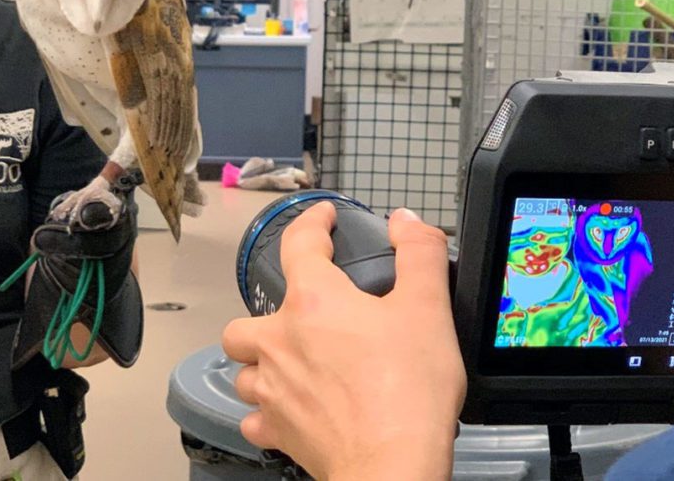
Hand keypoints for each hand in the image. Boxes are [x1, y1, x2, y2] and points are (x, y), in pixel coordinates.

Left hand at [222, 203, 465, 480]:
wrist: (392, 465)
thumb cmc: (408, 391)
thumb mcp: (429, 308)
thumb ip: (419, 254)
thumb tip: (407, 222)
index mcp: (315, 302)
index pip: (300, 244)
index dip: (312, 223)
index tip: (323, 218)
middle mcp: (281, 341)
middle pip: (247, 319)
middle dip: (268, 313)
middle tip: (301, 316)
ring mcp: (273, 389)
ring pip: (244, 368)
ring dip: (261, 363)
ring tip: (291, 363)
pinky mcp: (278, 431)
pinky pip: (255, 418)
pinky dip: (266, 412)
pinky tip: (289, 410)